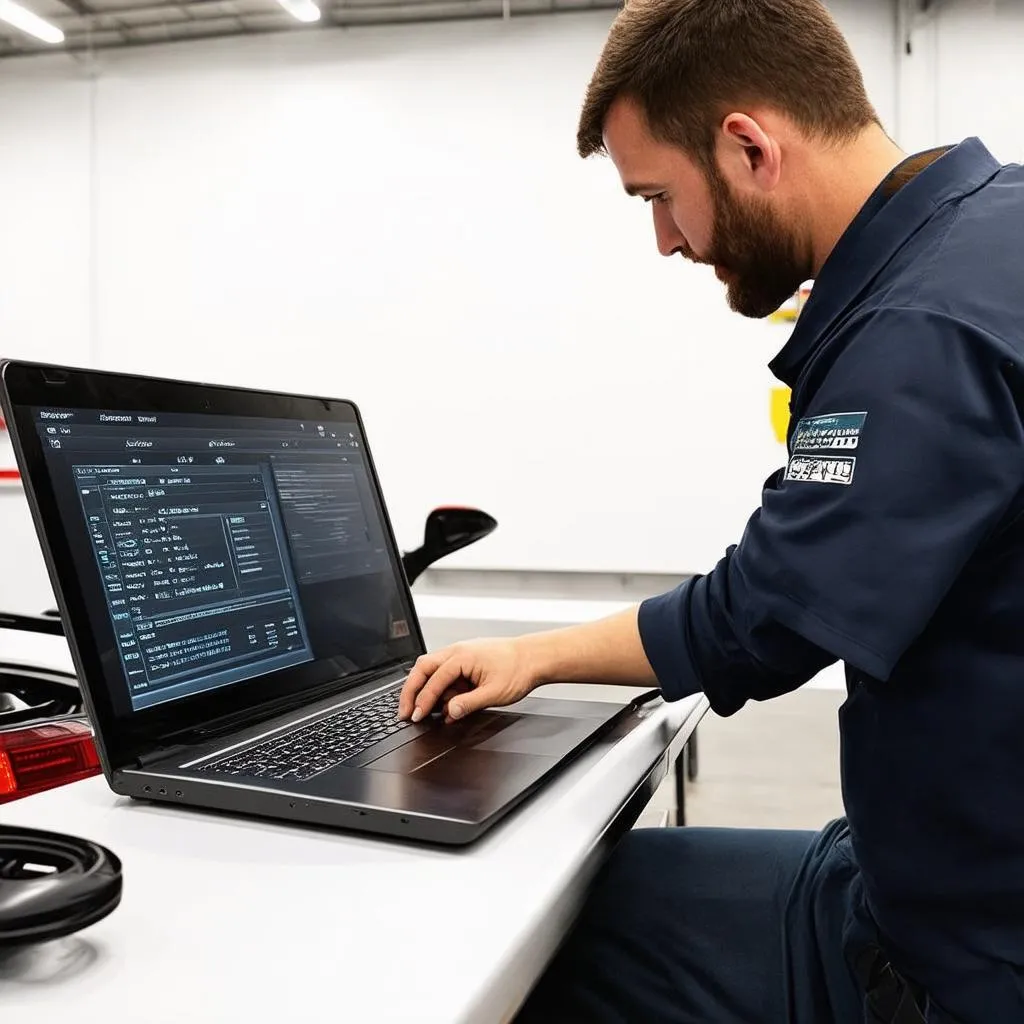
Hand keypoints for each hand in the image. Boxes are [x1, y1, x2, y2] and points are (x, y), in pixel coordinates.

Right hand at [398, 638, 540, 723]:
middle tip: (405, 711)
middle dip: (410, 691)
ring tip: (421, 710)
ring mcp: (460, 654)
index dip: (423, 701)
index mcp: (461, 657)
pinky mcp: (465, 661)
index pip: (434, 680)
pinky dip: (439, 688)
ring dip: (423, 689)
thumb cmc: (518, 669)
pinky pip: (445, 674)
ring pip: (431, 669)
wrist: (535, 657)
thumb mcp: (494, 693)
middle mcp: (457, 651)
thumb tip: (449, 713)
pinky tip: (443, 705)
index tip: (416, 717)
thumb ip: (468, 704)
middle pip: (422, 669)